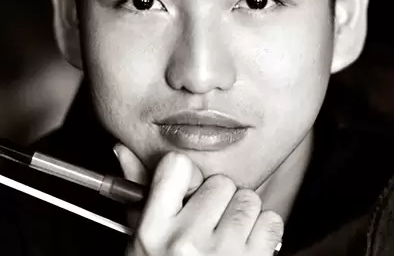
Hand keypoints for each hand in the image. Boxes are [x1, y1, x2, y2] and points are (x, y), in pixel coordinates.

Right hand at [114, 145, 283, 255]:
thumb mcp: (143, 242)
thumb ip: (138, 196)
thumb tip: (123, 148)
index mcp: (154, 230)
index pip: (177, 165)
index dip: (188, 176)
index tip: (190, 191)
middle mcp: (187, 241)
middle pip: (220, 182)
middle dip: (220, 200)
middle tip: (210, 223)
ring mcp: (222, 253)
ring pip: (248, 199)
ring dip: (243, 215)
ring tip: (228, 237)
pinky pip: (270, 220)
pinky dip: (264, 231)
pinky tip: (247, 247)